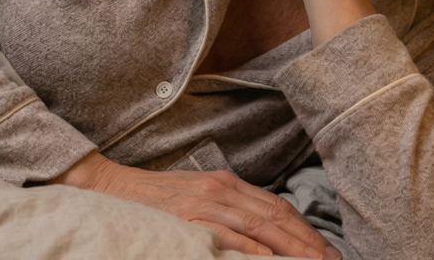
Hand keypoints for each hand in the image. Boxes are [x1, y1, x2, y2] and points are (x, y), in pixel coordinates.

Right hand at [50, 152, 340, 258]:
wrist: (108, 187)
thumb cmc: (152, 200)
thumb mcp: (196, 198)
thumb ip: (227, 211)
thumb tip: (258, 235)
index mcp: (227, 183)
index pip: (277, 206)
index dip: (304, 229)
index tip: (325, 250)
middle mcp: (223, 189)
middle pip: (277, 216)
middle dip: (308, 241)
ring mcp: (207, 202)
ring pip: (262, 226)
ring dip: (292, 248)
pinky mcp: (190, 218)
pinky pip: (231, 236)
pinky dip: (255, 250)